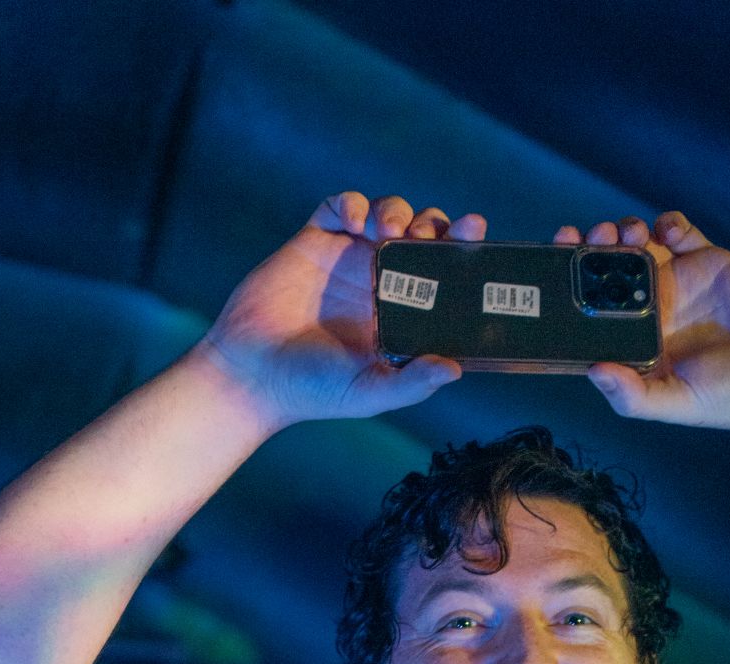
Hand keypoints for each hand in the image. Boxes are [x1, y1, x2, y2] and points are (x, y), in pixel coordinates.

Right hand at [198, 192, 485, 428]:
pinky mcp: (315, 241)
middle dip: (436, 223)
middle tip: (432, 232)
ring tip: (389, 231)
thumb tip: (454, 368)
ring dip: (397, 211)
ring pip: (388, 214)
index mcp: (404, 314)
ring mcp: (348, 259)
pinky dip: (353, 204)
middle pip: (423, 236)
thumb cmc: (314, 392)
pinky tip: (355, 223)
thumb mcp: (370, 393)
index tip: (476, 234)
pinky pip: (340, 206)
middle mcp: (382, 282)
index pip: (445, 275)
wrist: (253, 375)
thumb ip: (412, 383)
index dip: (463, 252)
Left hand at [553, 214, 729, 442]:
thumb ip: (633, 396)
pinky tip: (667, 231)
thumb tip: (594, 372)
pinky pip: (680, 232)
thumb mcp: (675, 403)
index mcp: (636, 342)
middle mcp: (652, 311)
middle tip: (595, 236)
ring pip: (640, 245)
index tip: (561, 259)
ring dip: (627, 231)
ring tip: (629, 232)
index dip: (573, 283)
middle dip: (595, 247)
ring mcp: (679, 284)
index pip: (593, 309)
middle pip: (609, 270)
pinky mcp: (708, 261)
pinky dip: (668, 223)